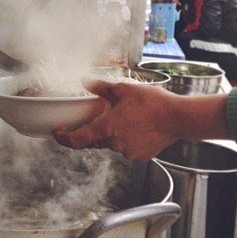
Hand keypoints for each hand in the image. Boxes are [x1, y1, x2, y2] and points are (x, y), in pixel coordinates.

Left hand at [53, 79, 179, 160]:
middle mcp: (115, 144)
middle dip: (93, 130)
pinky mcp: (140, 156)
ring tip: (125, 117)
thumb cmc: (153, 103)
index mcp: (107, 128)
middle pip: (94, 140)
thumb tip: (84, 81)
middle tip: (98, 116)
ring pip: (111, 144)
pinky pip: (126, 148)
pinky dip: (126, 138)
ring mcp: (128, 152)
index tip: (57, 133)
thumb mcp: (124, 89)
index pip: (78, 139)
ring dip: (112, 133)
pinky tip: (136, 126)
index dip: (64, 138)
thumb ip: (101, 87)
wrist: (179, 118)